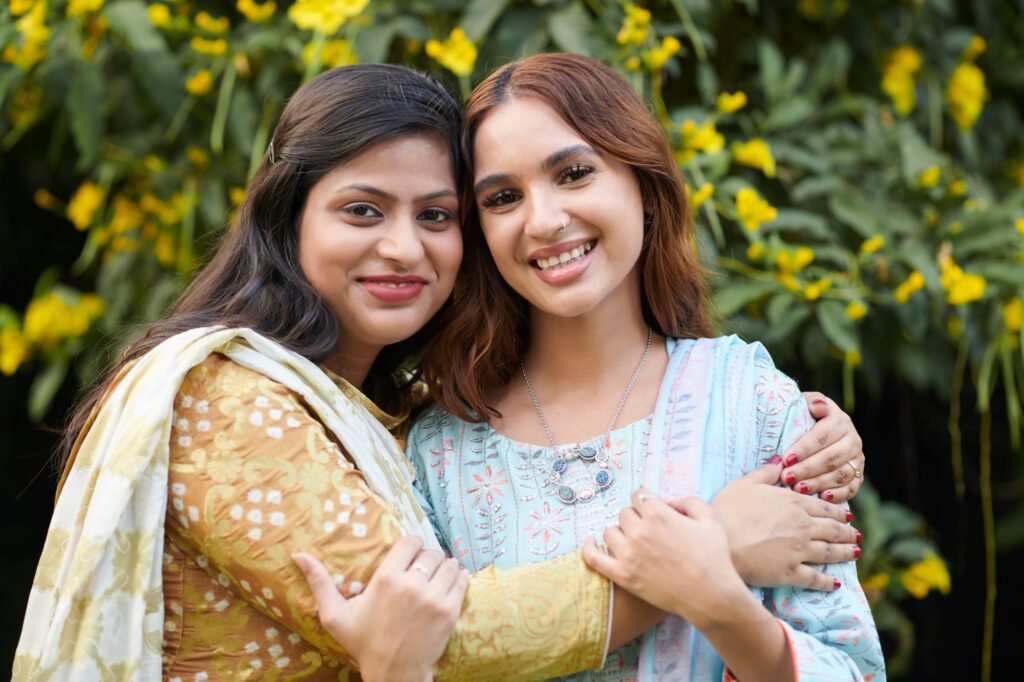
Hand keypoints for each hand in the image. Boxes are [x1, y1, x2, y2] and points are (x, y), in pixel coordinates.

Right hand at [294, 536, 468, 681]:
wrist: (394, 674)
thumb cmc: (363, 643)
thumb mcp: (335, 615)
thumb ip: (319, 582)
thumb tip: (298, 555)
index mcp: (386, 580)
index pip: (410, 542)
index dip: (410, 546)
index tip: (406, 556)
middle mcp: (412, 585)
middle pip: (430, 552)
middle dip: (426, 558)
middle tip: (419, 570)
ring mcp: (434, 598)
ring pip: (448, 563)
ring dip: (443, 566)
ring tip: (435, 576)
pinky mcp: (450, 611)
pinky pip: (462, 579)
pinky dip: (458, 577)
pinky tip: (449, 583)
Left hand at [582, 489, 748, 632]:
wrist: (711, 597)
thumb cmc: (714, 557)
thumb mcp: (710, 518)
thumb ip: (688, 501)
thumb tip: (669, 502)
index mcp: (658, 514)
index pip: (640, 496)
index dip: (648, 502)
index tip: (654, 511)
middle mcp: (639, 531)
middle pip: (625, 513)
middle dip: (637, 518)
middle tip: (650, 531)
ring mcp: (628, 554)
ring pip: (610, 532)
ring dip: (621, 533)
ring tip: (634, 542)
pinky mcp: (622, 576)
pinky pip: (593, 558)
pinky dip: (588, 548)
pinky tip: (590, 542)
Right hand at [709, 459, 859, 590]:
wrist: (720, 541)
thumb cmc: (728, 509)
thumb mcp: (745, 483)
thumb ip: (766, 472)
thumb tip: (781, 461)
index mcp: (793, 503)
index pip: (824, 507)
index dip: (837, 512)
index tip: (847, 516)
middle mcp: (803, 527)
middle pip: (832, 530)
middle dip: (847, 533)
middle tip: (856, 536)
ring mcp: (800, 551)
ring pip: (830, 552)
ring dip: (845, 553)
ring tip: (855, 553)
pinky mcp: (791, 573)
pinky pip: (815, 578)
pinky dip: (827, 581)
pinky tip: (834, 583)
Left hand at [781, 392, 864, 501]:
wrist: (819, 428)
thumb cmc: (807, 417)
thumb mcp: (806, 404)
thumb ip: (811, 402)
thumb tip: (817, 406)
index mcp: (840, 421)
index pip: (822, 436)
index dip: (804, 448)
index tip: (786, 458)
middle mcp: (853, 440)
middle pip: (831, 458)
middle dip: (807, 469)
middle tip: (787, 477)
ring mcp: (857, 460)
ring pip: (840, 474)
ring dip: (818, 483)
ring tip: (798, 489)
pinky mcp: (858, 477)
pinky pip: (851, 488)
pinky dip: (838, 495)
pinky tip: (822, 497)